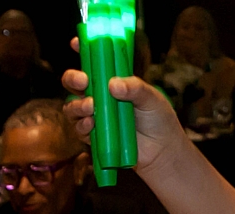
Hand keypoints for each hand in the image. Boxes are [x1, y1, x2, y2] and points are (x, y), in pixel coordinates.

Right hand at [61, 38, 184, 173]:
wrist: (162, 150)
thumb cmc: (158, 119)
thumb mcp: (152, 98)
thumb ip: (136, 88)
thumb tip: (113, 84)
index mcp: (112, 80)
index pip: (93, 61)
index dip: (82, 49)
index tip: (75, 43)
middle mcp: (99, 95)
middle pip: (74, 82)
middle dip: (73, 78)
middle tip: (84, 80)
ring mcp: (93, 115)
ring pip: (72, 106)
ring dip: (78, 105)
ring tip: (91, 106)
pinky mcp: (92, 135)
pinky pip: (78, 129)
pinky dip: (83, 125)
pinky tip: (92, 123)